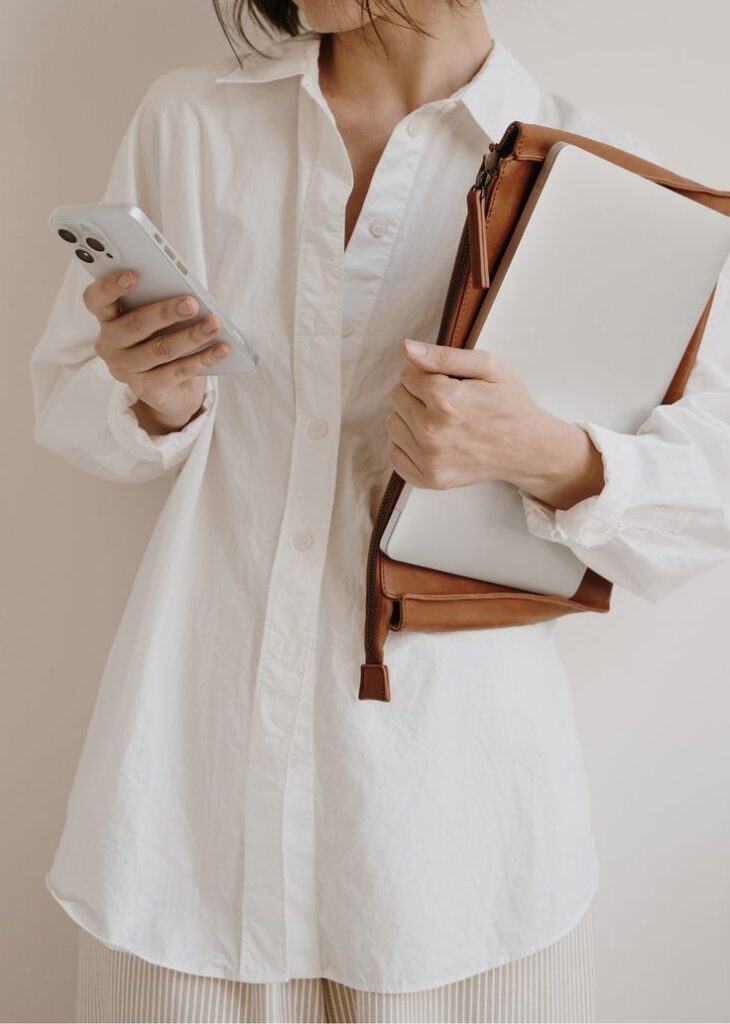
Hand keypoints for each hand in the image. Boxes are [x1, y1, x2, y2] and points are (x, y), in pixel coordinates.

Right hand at [86, 269, 229, 433]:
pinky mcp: (148, 390)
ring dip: (191, 336)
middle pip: (135, 325)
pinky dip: (204, 359)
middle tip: (191, 303)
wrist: (169, 388)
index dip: (110, 287)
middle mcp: (110, 345)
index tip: (133, 274)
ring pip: (161, 349)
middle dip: (165, 312)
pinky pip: (179, 371)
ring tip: (215, 324)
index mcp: (107, 318)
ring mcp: (127, 370)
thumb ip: (160, 301)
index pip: (96, 299)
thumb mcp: (157, 318)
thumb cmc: (161, 337)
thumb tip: (188, 294)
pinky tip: (222, 348)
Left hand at [385, 338, 605, 509]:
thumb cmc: (510, 405)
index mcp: (446, 400)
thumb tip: (406, 348)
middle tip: (446, 401)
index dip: (426, 373)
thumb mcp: (488, 367)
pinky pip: (394, 454)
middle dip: (417, 393)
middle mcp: (432, 433)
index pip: (407, 374)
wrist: (528, 449)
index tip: (446, 381)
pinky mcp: (429, 479)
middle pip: (397, 397)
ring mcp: (429, 460)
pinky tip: (430, 439)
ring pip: (392, 424)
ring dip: (410, 418)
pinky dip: (406, 445)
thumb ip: (444, 356)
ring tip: (440, 420)